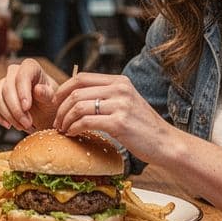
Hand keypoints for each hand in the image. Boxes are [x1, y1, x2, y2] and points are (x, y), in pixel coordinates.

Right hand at [0, 59, 59, 131]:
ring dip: (9, 116)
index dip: (23, 92)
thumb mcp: (53, 99)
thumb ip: (46, 94)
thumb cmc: (49, 101)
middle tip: (27, 124)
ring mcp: (3, 83)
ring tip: (23, 126)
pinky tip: (9, 125)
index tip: (27, 107)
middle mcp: (14, 72)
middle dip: (16, 109)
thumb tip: (38, 90)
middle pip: (8, 89)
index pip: (22, 75)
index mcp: (30, 67)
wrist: (44, 110)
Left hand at [51, 72, 171, 163]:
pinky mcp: (119, 123)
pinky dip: (74, 128)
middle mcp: (120, 89)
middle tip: (56, 121)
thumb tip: (77, 97)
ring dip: (65, 119)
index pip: (82, 77)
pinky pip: (86, 122)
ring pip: (78, 106)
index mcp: (119, 81)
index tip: (56, 103)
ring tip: (63, 129)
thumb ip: (107, 96)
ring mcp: (120, 105)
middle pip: (76, 91)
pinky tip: (73, 134)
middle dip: (61, 108)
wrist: (166, 143)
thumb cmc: (143, 127)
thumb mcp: (127, 102)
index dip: (63, 89)